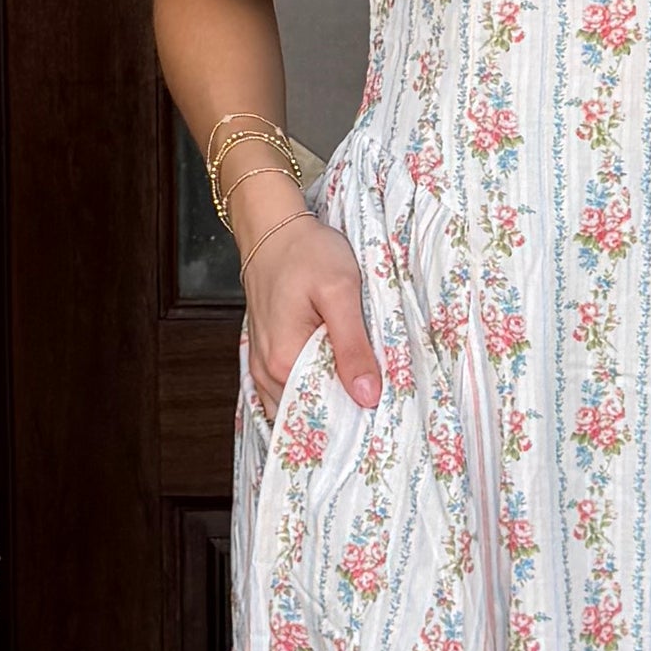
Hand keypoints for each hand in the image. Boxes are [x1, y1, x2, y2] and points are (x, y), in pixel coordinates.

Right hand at [243, 200, 378, 410]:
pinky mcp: (267, 357)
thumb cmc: (306, 253)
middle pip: (311, 415)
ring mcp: (263, 367)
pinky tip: (337, 381)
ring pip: (300, 405)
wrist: (273, 228)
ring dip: (330, 405)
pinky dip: (314, 391)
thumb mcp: (341, 292)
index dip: (356, 421)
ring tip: (365, 397)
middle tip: (383, 413)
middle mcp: (267, 373)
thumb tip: (367, 397)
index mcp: (284, 363)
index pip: (324, 416)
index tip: (387, 421)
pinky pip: (290, 391)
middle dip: (345, 416)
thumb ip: (353, 346)